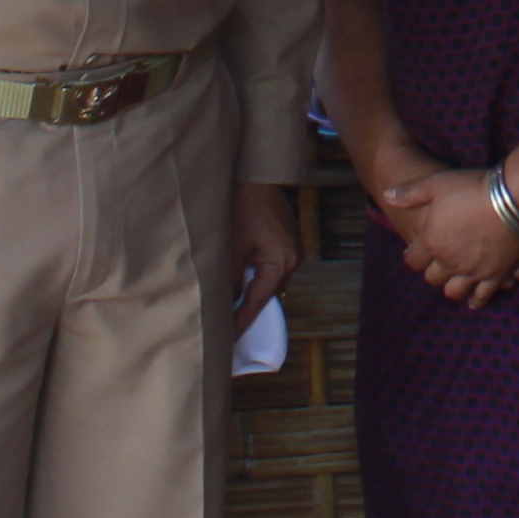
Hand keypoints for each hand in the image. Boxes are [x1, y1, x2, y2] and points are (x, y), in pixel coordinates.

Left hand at [229, 183, 303, 336]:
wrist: (258, 176)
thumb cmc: (242, 208)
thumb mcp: (231, 247)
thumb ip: (230, 279)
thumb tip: (224, 304)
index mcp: (281, 263)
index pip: (258, 302)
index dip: (241, 322)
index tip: (228, 341)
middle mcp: (293, 260)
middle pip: (267, 294)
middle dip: (246, 310)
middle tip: (226, 331)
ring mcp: (294, 251)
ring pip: (269, 282)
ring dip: (251, 293)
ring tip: (230, 311)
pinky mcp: (288, 243)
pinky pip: (272, 269)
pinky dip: (257, 278)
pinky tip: (241, 284)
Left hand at [374, 168, 518, 306]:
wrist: (512, 198)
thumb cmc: (472, 188)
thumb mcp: (437, 184)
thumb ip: (411, 193)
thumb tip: (387, 196)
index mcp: (432, 242)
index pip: (412, 260)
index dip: (413, 255)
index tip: (416, 251)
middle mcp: (450, 262)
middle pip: (433, 278)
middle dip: (433, 271)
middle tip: (438, 263)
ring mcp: (473, 271)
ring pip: (455, 291)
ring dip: (452, 287)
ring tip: (454, 281)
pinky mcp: (495, 274)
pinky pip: (483, 295)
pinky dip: (477, 300)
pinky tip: (474, 301)